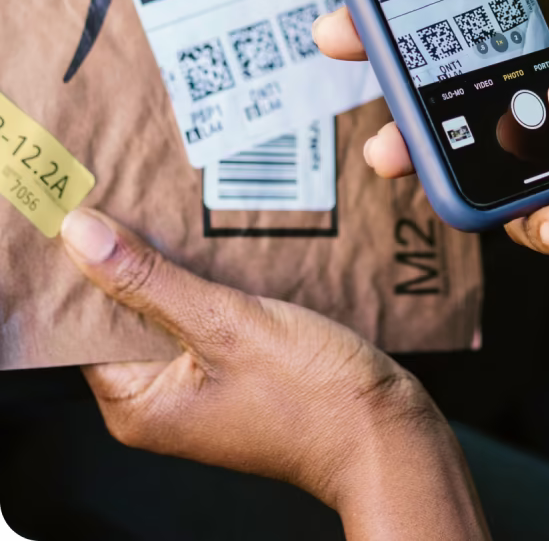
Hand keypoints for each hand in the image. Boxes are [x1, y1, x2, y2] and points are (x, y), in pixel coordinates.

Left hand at [60, 209, 489, 539]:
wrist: (386, 433)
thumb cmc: (313, 397)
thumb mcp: (225, 325)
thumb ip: (150, 280)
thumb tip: (81, 235)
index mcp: (139, 403)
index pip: (86, 323)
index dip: (85, 265)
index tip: (93, 207)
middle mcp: (161, 399)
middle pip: (126, 313)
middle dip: (133, 258)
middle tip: (145, 196)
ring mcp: (200, 386)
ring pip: (169, 310)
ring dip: (175, 265)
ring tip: (185, 210)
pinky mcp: (234, 371)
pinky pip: (205, 317)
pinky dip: (209, 282)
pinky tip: (223, 246)